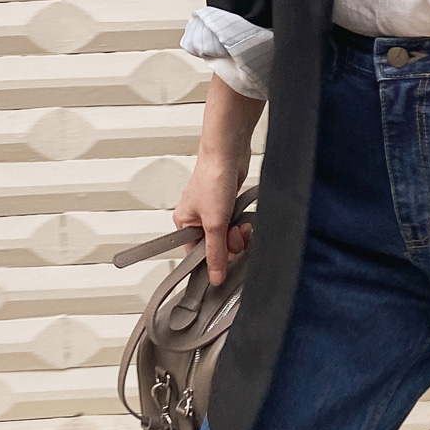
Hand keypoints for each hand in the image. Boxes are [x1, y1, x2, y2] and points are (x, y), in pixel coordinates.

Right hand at [172, 152, 252, 285]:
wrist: (228, 153)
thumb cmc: (212, 178)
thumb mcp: (214, 223)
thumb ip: (216, 253)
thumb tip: (215, 276)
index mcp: (184, 223)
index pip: (197, 255)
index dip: (214, 260)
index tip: (227, 263)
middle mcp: (197, 218)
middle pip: (216, 247)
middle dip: (230, 244)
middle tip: (235, 234)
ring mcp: (214, 211)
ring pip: (228, 236)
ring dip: (238, 234)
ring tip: (241, 225)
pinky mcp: (228, 204)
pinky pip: (236, 224)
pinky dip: (242, 223)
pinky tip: (245, 218)